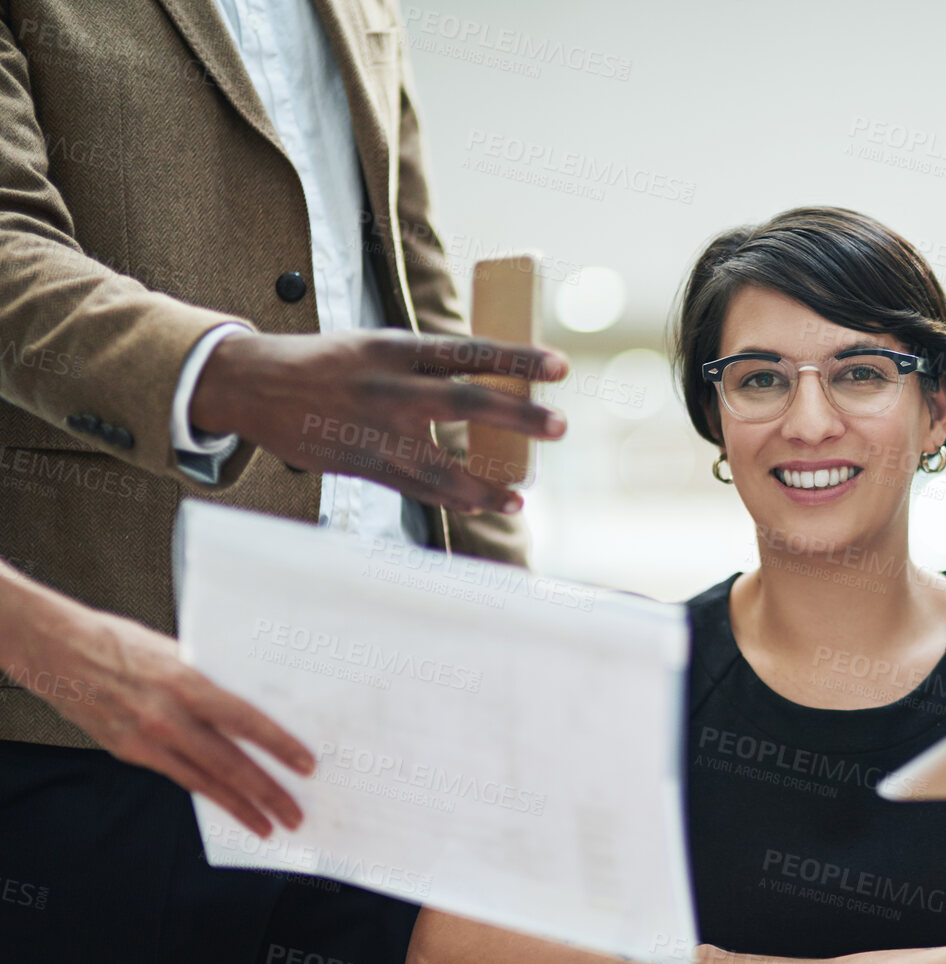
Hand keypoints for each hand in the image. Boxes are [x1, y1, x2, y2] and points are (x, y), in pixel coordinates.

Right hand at [16, 592, 313, 835]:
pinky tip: (229, 808)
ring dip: (241, 807)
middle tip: (296, 815)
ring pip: (205, 780)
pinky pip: (178, 778)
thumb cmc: (121, 642)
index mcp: (186, 682)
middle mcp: (167, 715)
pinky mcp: (128, 751)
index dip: (279, 746)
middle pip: (230, 761)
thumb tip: (256, 702)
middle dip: (268, 791)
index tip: (306, 765)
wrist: (56, 649)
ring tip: (269, 826)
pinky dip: (208, 795)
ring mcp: (146, 738)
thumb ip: (212, 679)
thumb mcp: (176, 651)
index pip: (245, 720)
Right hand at [192, 330, 568, 514]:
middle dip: (516, 416)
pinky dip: (451, 500)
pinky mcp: (360, 463)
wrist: (254, 384)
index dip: (517, 358)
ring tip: (521, 498)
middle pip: (464, 402)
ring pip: (440, 463)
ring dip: (484, 485)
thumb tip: (490, 383)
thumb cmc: (328, 361)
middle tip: (560, 426)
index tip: (562, 366)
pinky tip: (484, 506)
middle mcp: (389, 387)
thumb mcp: (378, 345)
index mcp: (397, 347)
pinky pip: (415, 488)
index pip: (469, 351)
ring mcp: (374, 429)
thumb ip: (428, 363)